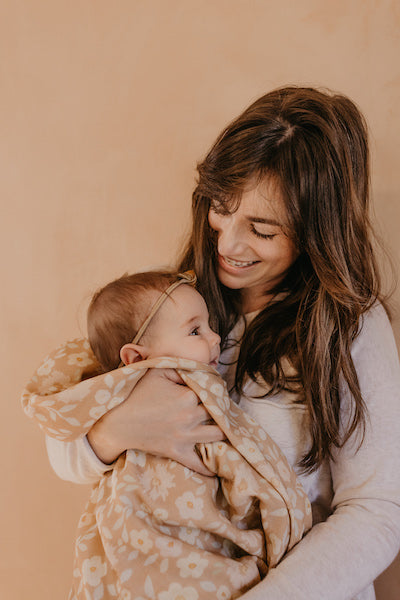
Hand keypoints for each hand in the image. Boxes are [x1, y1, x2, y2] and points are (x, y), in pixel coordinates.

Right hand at [87, 368, 223, 475]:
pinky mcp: (177, 452)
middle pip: (216, 412)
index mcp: (187, 396)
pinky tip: (216, 467)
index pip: (209, 391)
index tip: (214, 390)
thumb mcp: (157, 372)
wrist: (118, 422)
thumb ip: (180, 366)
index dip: (212, 390)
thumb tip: (199, 370)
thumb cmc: (137, 394)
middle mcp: (190, 416)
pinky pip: (198, 464)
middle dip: (219, 409)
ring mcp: (185, 436)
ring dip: (222, 432)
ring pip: (216, 435)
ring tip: (226, 430)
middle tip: (222, 409)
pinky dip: (209, 467)